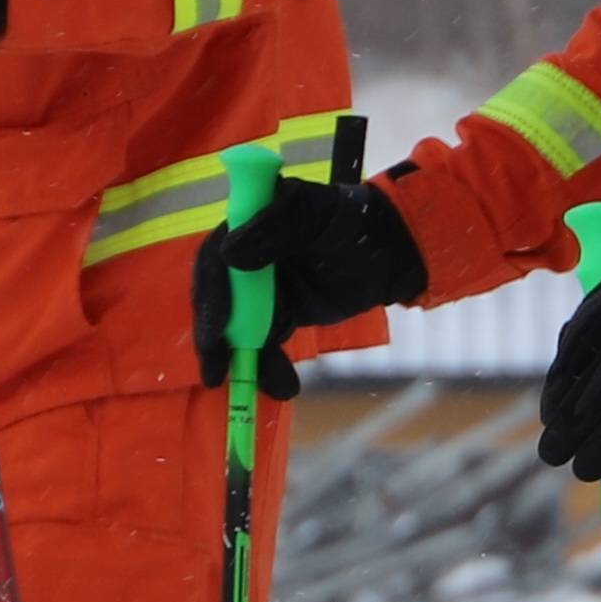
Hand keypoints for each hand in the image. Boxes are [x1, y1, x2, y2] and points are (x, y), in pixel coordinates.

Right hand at [195, 167, 423, 392]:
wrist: (391, 251)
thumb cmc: (353, 220)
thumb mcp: (313, 215)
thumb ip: (273, 228)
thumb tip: (228, 254)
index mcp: (245, 225)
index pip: (214, 261)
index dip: (210, 296)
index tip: (215, 331)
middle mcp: (243, 257)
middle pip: (217, 300)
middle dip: (217, 338)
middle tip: (217, 372)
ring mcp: (260, 289)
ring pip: (238, 329)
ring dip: (245, 360)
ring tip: (270, 385)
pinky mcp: (280, 315)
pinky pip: (264, 344)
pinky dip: (269, 367)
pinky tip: (283, 386)